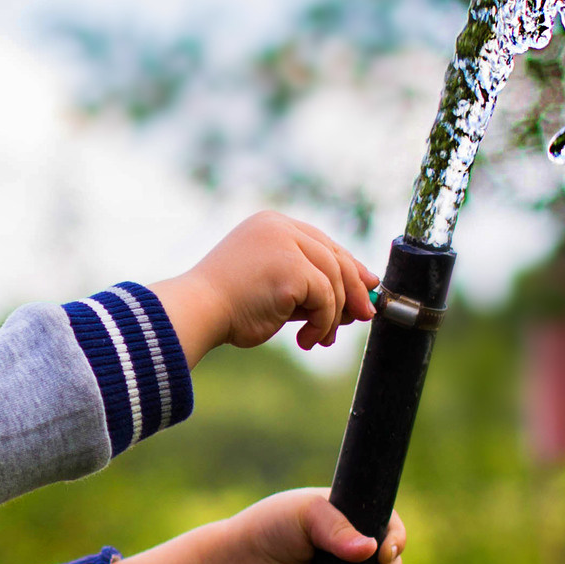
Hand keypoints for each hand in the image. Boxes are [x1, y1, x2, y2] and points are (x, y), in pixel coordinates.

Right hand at [149, 212, 374, 363]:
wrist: (199, 313)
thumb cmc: (228, 307)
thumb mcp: (274, 291)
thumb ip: (307, 290)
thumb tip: (353, 302)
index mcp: (271, 224)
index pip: (321, 242)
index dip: (348, 265)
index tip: (366, 287)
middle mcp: (280, 227)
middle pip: (335, 257)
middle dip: (353, 290)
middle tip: (364, 315)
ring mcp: (285, 243)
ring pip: (333, 280)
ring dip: (333, 316)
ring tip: (320, 339)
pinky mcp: (291, 267)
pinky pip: (325, 298)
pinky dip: (322, 323)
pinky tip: (306, 339)